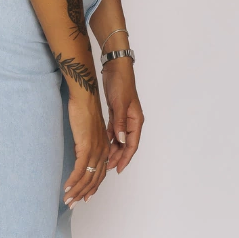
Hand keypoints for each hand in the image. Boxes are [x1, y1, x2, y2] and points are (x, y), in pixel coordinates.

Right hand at [64, 90, 110, 206]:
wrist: (85, 98)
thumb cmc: (84, 110)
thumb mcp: (87, 131)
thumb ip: (86, 144)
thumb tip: (79, 153)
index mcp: (104, 148)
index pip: (100, 174)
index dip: (92, 187)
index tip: (84, 197)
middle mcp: (103, 152)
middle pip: (94, 180)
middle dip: (83, 194)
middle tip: (72, 204)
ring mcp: (96, 150)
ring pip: (87, 177)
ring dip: (76, 191)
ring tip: (67, 200)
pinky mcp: (87, 147)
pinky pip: (80, 169)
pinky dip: (73, 181)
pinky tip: (67, 188)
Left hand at [102, 59, 142, 173]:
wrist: (116, 68)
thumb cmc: (121, 83)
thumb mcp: (120, 103)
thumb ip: (120, 122)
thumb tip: (121, 140)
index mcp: (136, 120)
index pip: (132, 144)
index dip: (125, 158)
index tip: (118, 169)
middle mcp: (132, 121)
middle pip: (126, 144)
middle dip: (118, 157)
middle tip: (107, 168)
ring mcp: (124, 117)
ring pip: (119, 139)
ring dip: (113, 150)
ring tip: (104, 160)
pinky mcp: (116, 113)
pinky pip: (113, 131)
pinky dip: (109, 139)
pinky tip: (102, 146)